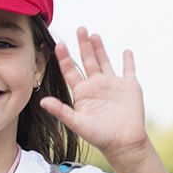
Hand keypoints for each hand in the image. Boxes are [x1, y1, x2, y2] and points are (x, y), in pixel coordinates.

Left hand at [40, 27, 149, 167]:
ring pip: (105, 61)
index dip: (65, 57)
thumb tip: (42, 101)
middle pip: (88, 61)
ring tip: (94, 35)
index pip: (71, 71)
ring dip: (100, 48)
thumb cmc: (100, 136)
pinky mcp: (130, 87)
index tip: (59, 44)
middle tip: (79, 29)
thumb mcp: (77, 123)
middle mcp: (96, 86)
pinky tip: (126, 51)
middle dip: (83, 45)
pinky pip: (129, 70)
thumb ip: (61, 111)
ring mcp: (113, 85)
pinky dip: (128, 60)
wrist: (124, 143)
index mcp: (83, 93)